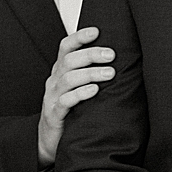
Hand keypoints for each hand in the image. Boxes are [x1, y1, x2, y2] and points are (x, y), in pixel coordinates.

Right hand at [37, 27, 113, 165]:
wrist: (50, 140)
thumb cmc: (71, 110)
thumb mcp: (79, 88)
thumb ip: (93, 73)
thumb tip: (122, 59)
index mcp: (61, 71)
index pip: (66, 47)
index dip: (79, 37)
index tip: (96, 31)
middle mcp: (55, 81)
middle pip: (69, 60)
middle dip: (91, 54)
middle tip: (111, 55)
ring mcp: (52, 97)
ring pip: (68, 79)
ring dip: (90, 73)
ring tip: (110, 73)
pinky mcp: (53, 115)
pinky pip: (64, 102)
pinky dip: (80, 94)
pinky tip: (94, 91)